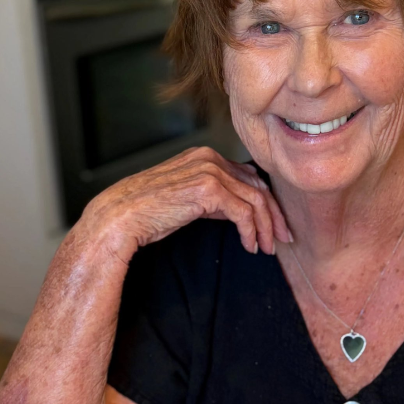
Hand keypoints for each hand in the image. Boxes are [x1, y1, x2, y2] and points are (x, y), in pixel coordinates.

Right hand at [80, 146, 292, 259]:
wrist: (120, 215)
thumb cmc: (147, 211)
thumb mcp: (186, 198)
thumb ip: (212, 198)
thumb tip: (237, 212)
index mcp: (204, 156)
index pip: (248, 176)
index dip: (266, 201)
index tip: (275, 224)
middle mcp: (209, 158)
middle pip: (257, 185)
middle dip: (274, 214)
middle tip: (283, 238)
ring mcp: (209, 171)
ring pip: (255, 199)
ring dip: (266, 227)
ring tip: (267, 248)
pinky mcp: (208, 190)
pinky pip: (243, 212)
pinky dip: (251, 231)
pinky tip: (250, 246)